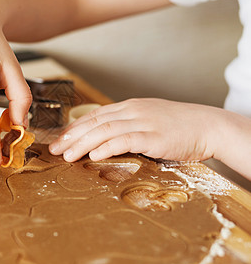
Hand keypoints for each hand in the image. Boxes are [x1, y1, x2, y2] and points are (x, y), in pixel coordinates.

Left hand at [49, 98, 224, 161]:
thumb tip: (104, 140)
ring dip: (82, 143)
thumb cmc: (178, 127)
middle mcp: (132, 111)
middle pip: (94, 122)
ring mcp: (143, 122)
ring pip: (104, 130)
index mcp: (129, 107)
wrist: (208, 126)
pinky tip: (94, 155)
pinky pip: (125, 139)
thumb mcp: (148, 120)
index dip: (74, 128)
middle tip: (55, 150)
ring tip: (67, 156)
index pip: (94, 116)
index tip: (59, 140)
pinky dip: (107, 147)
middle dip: (71, 136)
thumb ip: (126, 127)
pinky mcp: (154, 136)